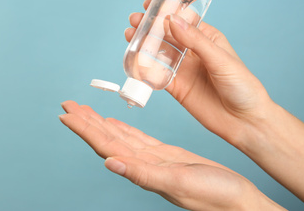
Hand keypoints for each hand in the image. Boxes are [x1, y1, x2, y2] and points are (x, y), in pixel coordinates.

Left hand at [59, 101, 283, 210]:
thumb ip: (143, 175)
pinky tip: (115, 123)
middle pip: (106, 138)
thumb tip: (110, 163)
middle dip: (86, 121)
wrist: (236, 200)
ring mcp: (153, 160)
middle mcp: (142, 165)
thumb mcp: (178, 183)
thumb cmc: (214, 196)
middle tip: (69, 104)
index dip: (84, 130)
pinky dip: (124, 129)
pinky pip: (138, 139)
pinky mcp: (166, 155)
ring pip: (119, 137)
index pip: (105, 145)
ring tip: (86, 109)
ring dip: (101, 123)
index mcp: (142, 170)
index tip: (67, 114)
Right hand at [125, 0, 272, 144]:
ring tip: (130, 35)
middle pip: (167, 35)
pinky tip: (134, 60)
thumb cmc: (242, 86)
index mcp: (207, 39)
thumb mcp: (220, 59)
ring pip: (159, 53)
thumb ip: (195, 41)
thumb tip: (172, 20)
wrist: (244, 121)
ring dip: (144, 44)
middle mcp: (193, 52)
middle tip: (135, 20)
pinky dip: (144, 68)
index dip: (166, 10)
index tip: (151, 3)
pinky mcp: (176, 87)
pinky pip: (156, 75)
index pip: (183, 20)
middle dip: (150, 26)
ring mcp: (183, 70)